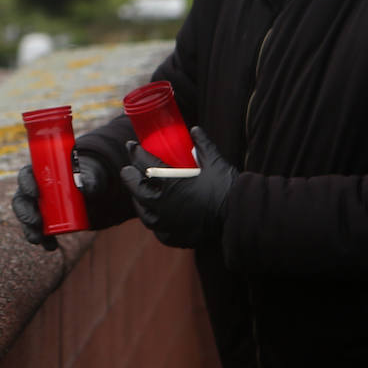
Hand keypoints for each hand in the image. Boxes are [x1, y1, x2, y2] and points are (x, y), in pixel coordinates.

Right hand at [12, 154, 117, 250]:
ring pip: (26, 218)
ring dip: (29, 230)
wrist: (92, 191)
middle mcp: (31, 190)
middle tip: (36, 221)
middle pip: (21, 200)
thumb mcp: (88, 177)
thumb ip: (89, 180)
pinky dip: (45, 241)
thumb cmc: (85, 177)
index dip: (26, 184)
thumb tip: (85, 188)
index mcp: (37, 172)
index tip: (35, 193)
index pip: (25, 175)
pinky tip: (51, 247)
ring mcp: (36, 207)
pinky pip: (39, 232)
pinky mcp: (43, 221)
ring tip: (38, 238)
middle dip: (25, 213)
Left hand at [120, 126, 232, 247]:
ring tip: (138, 191)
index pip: (145, 165)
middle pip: (137, 189)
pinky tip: (153, 214)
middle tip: (128, 169)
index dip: (136, 153)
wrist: (239, 218)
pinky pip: (156, 229)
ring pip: (143, 211)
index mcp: (169, 184)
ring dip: (138, 199)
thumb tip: (194, 129)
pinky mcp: (173, 237)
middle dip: (130, 176)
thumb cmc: (226, 188)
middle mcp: (162, 206)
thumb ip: (202, 143)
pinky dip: (153, 219)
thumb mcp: (214, 161)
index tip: (131, 146)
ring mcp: (166, 224)